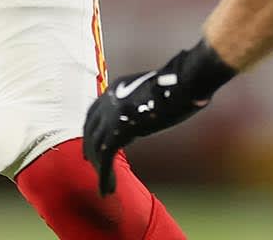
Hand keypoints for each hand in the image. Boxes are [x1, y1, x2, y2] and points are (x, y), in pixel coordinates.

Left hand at [82, 39, 234, 194]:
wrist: (182, 83)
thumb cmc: (176, 86)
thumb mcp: (150, 93)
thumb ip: (139, 104)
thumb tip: (140, 119)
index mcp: (115, 88)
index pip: (93, 112)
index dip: (90, 130)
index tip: (91, 143)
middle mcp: (108, 100)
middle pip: (91, 131)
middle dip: (90, 150)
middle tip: (91, 164)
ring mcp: (111, 114)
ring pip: (96, 147)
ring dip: (99, 168)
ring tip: (106, 186)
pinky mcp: (119, 129)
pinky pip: (106, 158)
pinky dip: (104, 176)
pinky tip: (107, 190)